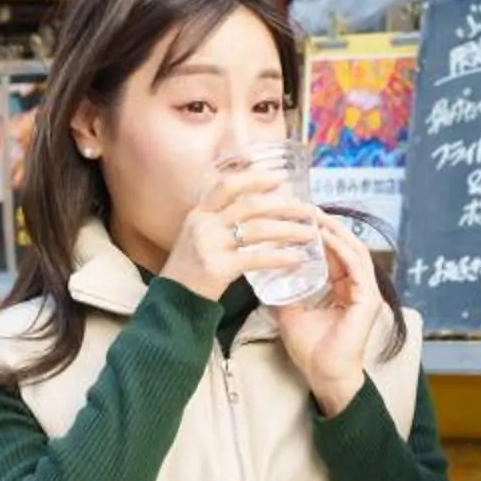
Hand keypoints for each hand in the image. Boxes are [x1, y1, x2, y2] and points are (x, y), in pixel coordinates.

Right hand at [161, 163, 323, 300]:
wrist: (171, 303)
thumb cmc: (190, 271)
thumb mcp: (198, 237)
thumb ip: (220, 222)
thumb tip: (257, 211)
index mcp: (199, 213)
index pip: (228, 185)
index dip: (256, 178)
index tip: (281, 177)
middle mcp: (203, 224)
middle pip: (250, 204)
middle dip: (283, 205)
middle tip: (307, 209)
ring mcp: (209, 245)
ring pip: (257, 229)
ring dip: (288, 230)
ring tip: (309, 234)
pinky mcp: (217, 268)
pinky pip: (256, 258)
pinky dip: (280, 257)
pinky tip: (297, 259)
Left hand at [272, 217, 387, 413]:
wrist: (325, 376)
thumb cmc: (312, 350)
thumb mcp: (290, 312)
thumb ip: (283, 292)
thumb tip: (263, 273)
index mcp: (345, 288)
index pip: (335, 252)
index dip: (318, 232)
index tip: (297, 215)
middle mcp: (359, 286)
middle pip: (345, 245)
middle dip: (326, 224)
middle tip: (305, 206)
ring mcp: (367, 292)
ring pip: (353, 249)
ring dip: (334, 230)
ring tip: (313, 214)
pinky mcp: (368, 300)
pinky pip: (356, 265)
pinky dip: (340, 248)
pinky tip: (323, 236)